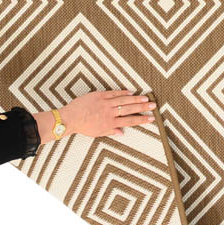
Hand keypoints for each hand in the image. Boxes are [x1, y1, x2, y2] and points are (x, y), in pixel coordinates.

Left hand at [33, 90, 156, 143]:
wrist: (69, 118)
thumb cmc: (83, 127)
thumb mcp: (97, 133)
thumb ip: (110, 132)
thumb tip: (121, 133)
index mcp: (110, 123)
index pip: (129, 121)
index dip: (141, 120)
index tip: (151, 118)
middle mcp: (110, 113)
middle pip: (130, 109)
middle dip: (143, 107)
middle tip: (154, 105)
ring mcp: (105, 103)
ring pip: (124, 100)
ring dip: (136, 99)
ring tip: (146, 98)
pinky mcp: (100, 95)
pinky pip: (114, 93)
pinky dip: (123, 92)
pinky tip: (131, 91)